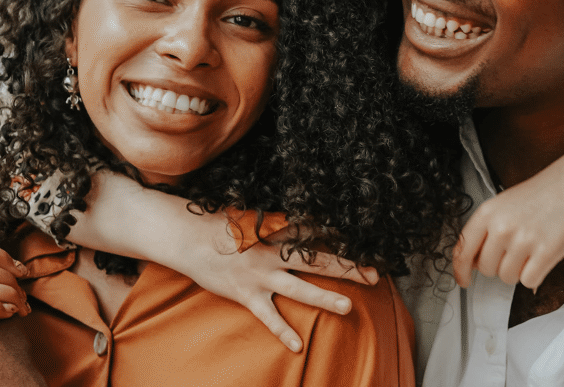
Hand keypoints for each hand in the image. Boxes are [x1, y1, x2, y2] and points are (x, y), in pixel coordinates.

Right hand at [183, 221, 379, 352]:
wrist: (188, 239)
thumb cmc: (222, 225)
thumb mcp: (252, 217)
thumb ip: (276, 220)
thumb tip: (300, 217)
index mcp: (276, 230)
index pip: (315, 231)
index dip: (340, 235)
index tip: (366, 240)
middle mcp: (272, 252)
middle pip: (316, 259)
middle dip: (346, 268)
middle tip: (374, 275)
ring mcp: (260, 275)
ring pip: (298, 287)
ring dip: (324, 298)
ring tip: (348, 307)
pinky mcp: (247, 295)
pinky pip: (268, 316)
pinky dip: (283, 331)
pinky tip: (299, 346)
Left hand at [452, 168, 563, 291]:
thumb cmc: (542, 194)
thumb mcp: (504, 205)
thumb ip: (487, 230)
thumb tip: (474, 262)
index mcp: (487, 212)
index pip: (462, 249)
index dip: (460, 270)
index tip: (463, 280)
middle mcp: (501, 226)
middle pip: (486, 269)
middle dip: (499, 266)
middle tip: (515, 252)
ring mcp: (523, 240)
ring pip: (507, 277)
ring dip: (518, 271)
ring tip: (530, 250)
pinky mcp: (545, 252)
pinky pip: (528, 281)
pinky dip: (535, 275)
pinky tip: (541, 257)